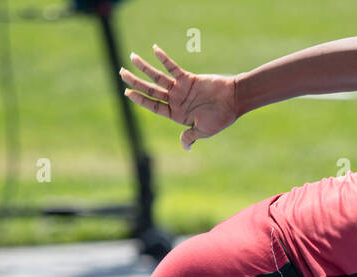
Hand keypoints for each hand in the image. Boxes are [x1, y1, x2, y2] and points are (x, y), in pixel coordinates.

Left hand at [119, 44, 238, 150]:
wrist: (234, 101)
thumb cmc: (221, 118)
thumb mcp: (204, 130)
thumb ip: (190, 136)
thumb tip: (186, 147)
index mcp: (177, 115)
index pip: (153, 106)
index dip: (140, 99)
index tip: (127, 91)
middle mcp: (176, 101)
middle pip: (151, 90)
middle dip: (136, 81)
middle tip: (121, 73)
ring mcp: (181, 89)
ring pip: (159, 77)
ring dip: (145, 68)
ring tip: (131, 57)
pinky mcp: (188, 79)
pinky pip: (173, 68)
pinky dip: (164, 59)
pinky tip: (154, 49)